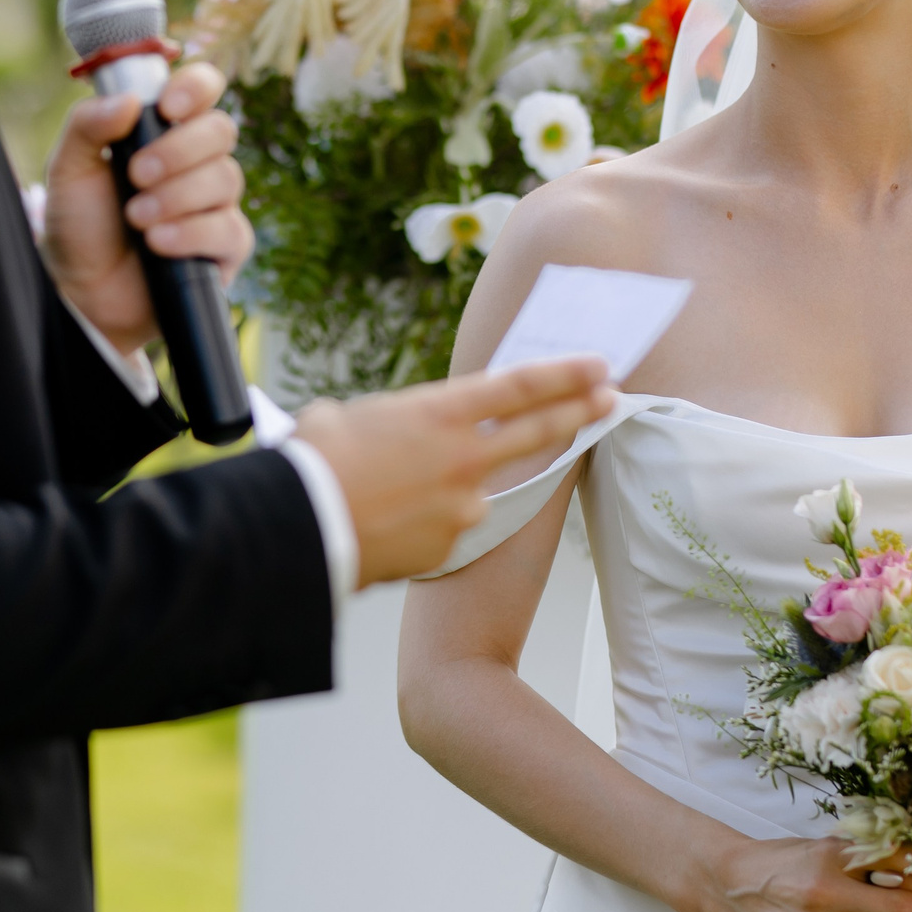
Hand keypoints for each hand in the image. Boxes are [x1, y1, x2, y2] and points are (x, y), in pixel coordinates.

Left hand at [40, 61, 251, 355]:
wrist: (83, 292)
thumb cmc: (80, 225)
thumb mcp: (68, 169)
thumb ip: (88, 125)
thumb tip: (129, 100)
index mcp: (164, 131)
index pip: (203, 88)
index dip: (196, 88)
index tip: (167, 107)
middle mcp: (197, 162)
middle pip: (220, 130)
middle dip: (177, 151)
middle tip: (136, 175)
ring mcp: (216, 204)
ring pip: (224, 178)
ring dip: (175, 197)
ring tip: (136, 219)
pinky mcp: (226, 248)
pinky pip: (228, 229)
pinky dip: (189, 234)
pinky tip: (158, 244)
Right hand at [293, 357, 616, 583]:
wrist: (301, 529)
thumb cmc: (315, 464)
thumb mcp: (346, 417)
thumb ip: (389, 422)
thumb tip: (388, 435)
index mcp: (440, 413)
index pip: (519, 387)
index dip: (564, 374)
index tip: (597, 366)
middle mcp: (464, 458)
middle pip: (537, 431)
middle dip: (579, 412)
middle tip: (610, 399)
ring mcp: (463, 506)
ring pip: (471, 488)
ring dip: (445, 487)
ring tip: (386, 492)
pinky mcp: (451, 546)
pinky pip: (444, 528)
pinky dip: (423, 524)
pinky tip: (383, 523)